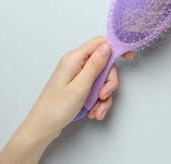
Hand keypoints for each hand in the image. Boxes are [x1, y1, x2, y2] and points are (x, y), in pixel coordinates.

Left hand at [0, 36, 132, 162]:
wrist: (42, 128)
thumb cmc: (56, 108)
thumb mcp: (80, 87)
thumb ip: (95, 65)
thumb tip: (107, 47)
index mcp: (74, 59)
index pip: (100, 43)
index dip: (116, 47)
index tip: (128, 57)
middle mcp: (76, 63)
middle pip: (104, 64)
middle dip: (108, 82)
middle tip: (103, 96)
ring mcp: (77, 75)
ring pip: (101, 78)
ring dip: (104, 96)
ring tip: (96, 110)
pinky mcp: (78, 85)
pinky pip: (95, 88)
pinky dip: (98, 101)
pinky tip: (94, 112)